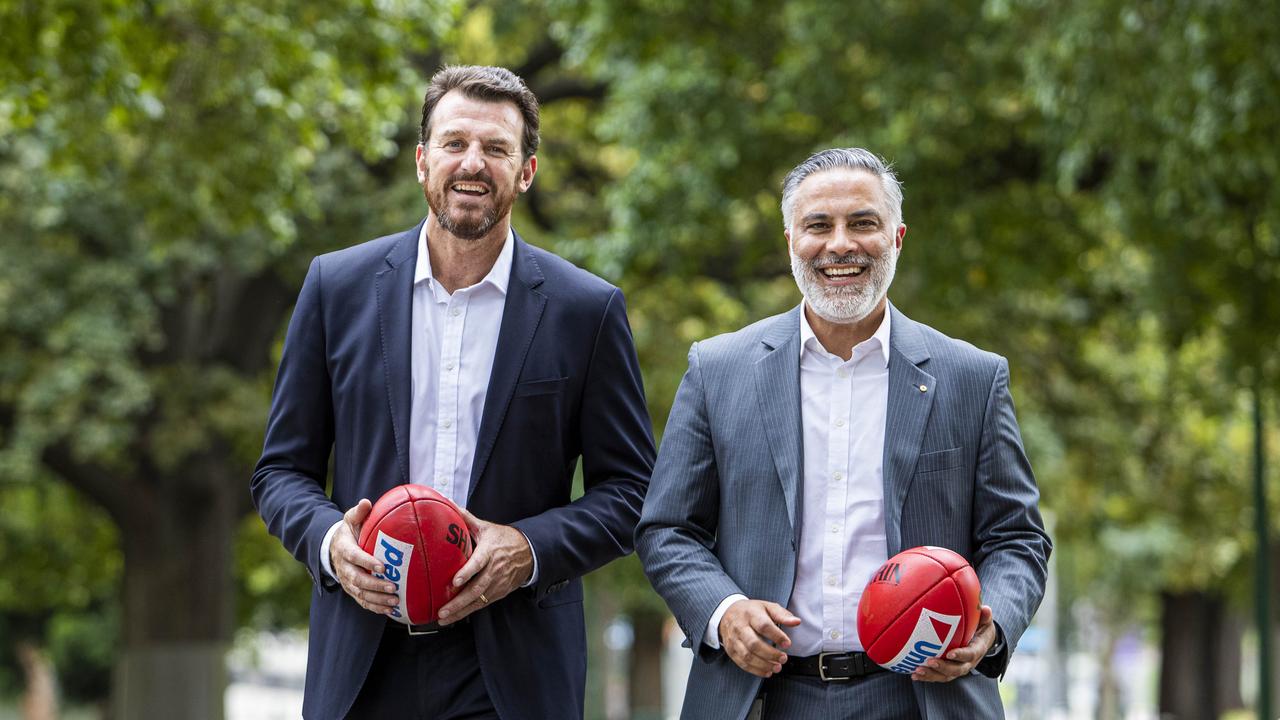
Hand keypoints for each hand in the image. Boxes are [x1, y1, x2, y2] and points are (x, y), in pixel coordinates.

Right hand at [330, 499, 398, 615]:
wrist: (334, 549)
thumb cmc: (349, 532)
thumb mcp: (350, 520)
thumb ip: (359, 512)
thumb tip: (367, 502)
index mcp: (344, 549)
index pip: (354, 557)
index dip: (367, 562)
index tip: (382, 566)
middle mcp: (344, 568)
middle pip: (357, 579)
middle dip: (375, 585)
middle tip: (393, 586)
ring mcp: (347, 581)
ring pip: (361, 593)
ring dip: (377, 599)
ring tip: (395, 600)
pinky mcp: (352, 590)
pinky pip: (363, 602)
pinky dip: (375, 607)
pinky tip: (390, 610)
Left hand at [437, 507, 533, 624]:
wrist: (528, 552)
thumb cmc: (503, 539)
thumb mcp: (486, 527)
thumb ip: (465, 518)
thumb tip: (446, 502)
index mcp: (490, 552)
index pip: (478, 563)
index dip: (467, 573)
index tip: (454, 581)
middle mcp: (495, 570)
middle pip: (477, 589)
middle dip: (458, 602)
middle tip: (442, 610)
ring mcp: (498, 584)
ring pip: (479, 600)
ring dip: (461, 611)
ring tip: (443, 618)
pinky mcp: (499, 593)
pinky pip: (482, 604)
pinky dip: (467, 612)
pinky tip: (453, 617)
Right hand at [718, 600, 800, 677]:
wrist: (727, 613)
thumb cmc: (751, 611)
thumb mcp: (767, 607)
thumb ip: (782, 615)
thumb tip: (796, 621)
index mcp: (750, 614)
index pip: (763, 626)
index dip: (777, 636)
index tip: (787, 644)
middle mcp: (740, 627)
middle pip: (754, 644)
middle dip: (770, 654)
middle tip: (783, 658)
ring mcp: (734, 640)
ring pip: (747, 656)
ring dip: (764, 664)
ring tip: (777, 667)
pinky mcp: (731, 650)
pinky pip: (742, 663)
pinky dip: (755, 670)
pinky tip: (767, 671)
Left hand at [912, 605, 995, 681]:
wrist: (982, 641)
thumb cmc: (981, 628)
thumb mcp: (985, 621)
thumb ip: (984, 616)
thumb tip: (986, 609)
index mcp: (977, 650)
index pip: (970, 654)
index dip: (961, 655)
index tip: (950, 653)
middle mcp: (968, 663)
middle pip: (957, 670)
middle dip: (943, 668)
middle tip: (930, 662)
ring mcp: (959, 668)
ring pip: (946, 676)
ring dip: (931, 675)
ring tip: (917, 671)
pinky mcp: (950, 671)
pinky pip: (938, 676)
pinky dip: (927, 676)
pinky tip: (913, 674)